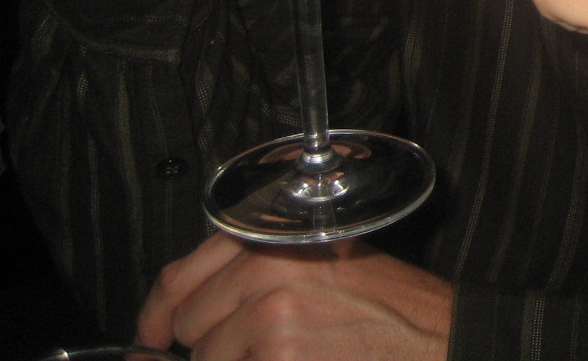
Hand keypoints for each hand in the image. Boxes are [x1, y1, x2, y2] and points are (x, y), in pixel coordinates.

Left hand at [136, 233, 451, 360]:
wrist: (435, 335)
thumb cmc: (388, 302)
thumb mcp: (319, 263)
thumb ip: (249, 276)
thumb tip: (167, 320)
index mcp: (273, 239)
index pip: (180, 276)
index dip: (159, 312)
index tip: (152, 335)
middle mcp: (265, 271)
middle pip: (186, 324)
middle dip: (210, 344)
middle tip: (257, 345)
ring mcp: (268, 320)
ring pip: (206, 359)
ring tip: (291, 353)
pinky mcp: (278, 359)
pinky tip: (300, 359)